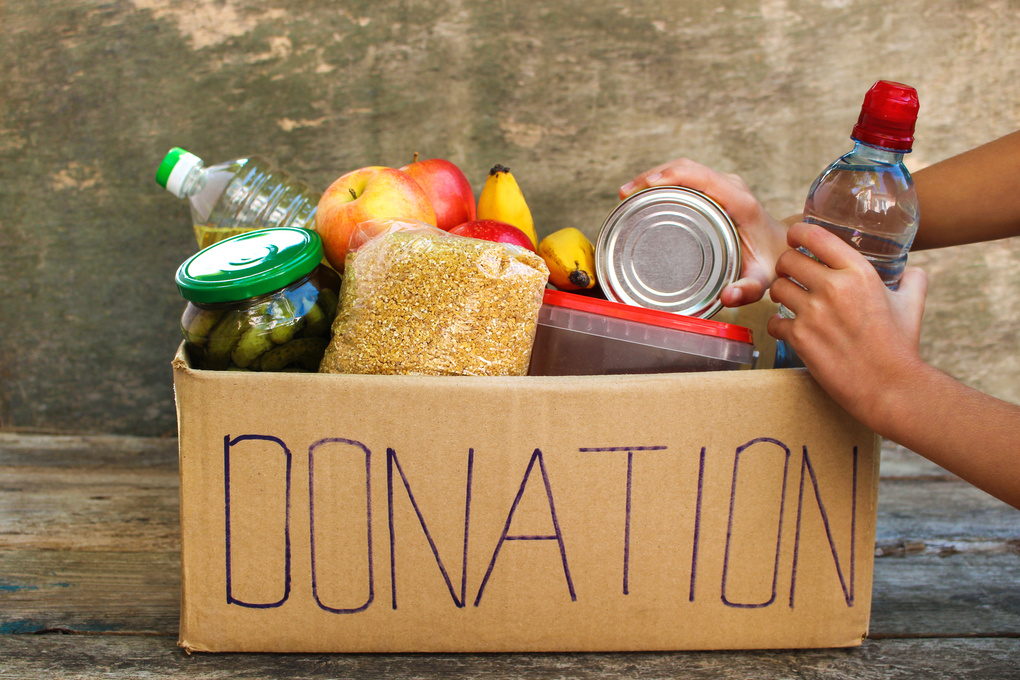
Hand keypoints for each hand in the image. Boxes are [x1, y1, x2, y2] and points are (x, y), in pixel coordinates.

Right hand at [620, 158, 788, 306]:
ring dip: (654, 175)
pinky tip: (645, 192)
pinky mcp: (718, 188)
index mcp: (740, 203)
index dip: (670, 177)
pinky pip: (688, 175)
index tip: (643, 187)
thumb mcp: (762, 279)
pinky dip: (664, 179)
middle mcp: (732, 187)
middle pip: (687, 167)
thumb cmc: (771, 262)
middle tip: (625, 194)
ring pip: (685, 168)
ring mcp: (725, 185)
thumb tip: (728, 297)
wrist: (785, 248)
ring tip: (628, 193)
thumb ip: (748, 290)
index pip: (701, 177)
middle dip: (652, 175)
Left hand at [767, 223, 928, 429]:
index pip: (814, 236)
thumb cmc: (900, 346)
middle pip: (787, 260)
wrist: (889, 386)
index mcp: (858, 273)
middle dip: (785, 266)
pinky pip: (773, 322)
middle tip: (790, 275)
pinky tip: (788, 328)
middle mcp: (833, 288)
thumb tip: (914, 271)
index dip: (797, 234)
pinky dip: (778, 325)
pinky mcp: (800, 338)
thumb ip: (912, 281)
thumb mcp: (911, 305)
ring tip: (789, 301)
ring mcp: (813, 313)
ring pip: (777, 289)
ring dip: (780, 294)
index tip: (794, 239)